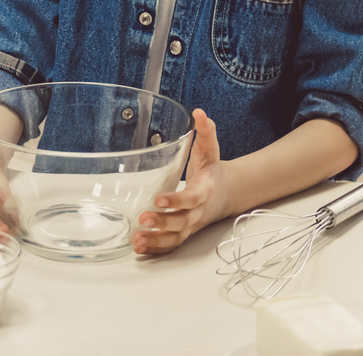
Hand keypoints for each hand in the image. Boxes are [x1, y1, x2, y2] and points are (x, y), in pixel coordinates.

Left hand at [134, 108, 226, 254]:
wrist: (226, 194)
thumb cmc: (212, 171)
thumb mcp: (210, 150)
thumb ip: (205, 132)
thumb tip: (199, 113)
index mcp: (204, 191)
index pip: (190, 199)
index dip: (176, 201)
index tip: (158, 199)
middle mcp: (198, 213)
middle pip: (181, 222)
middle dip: (163, 223)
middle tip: (143, 219)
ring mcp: (191, 226)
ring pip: (175, 238)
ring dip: (156, 241)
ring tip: (137, 240)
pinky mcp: (183, 234)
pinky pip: (171, 245)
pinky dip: (156, 250)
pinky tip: (139, 249)